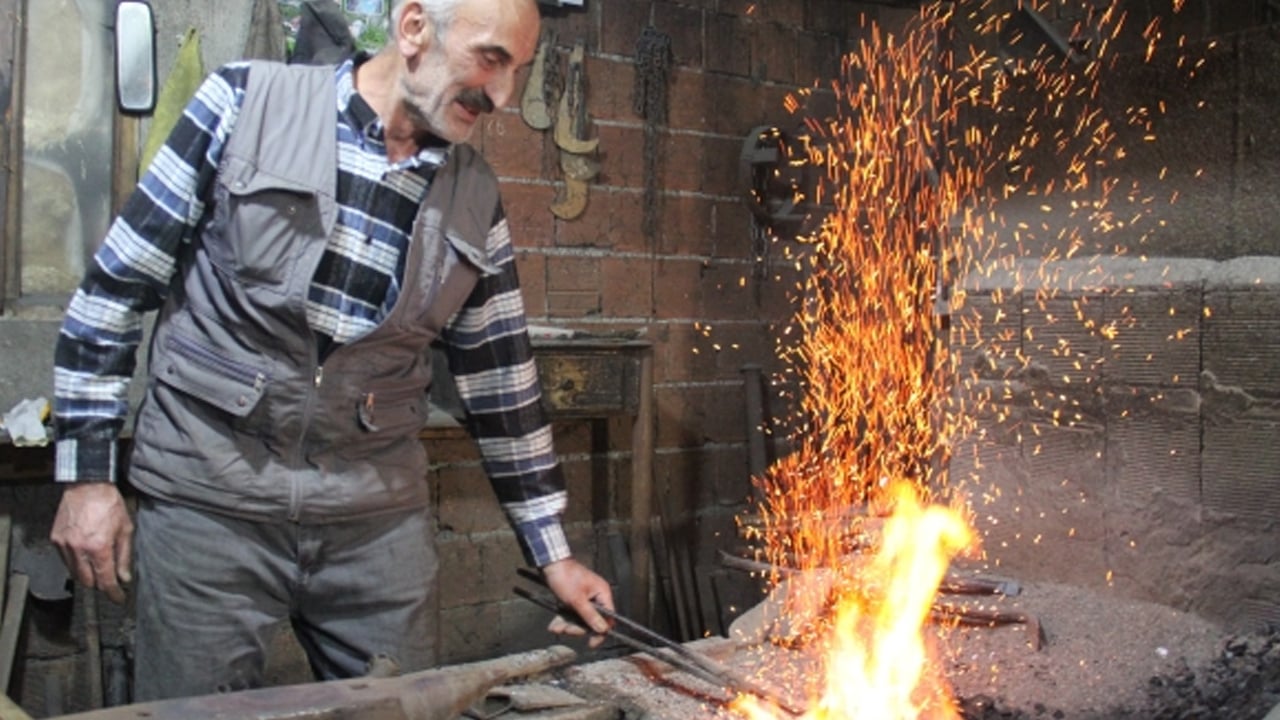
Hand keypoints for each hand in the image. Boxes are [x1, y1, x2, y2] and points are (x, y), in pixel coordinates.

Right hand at [50, 483, 133, 603]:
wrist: (88, 485)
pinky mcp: (56, 539)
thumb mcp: (125, 529)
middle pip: (87, 581)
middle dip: (99, 583)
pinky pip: (65, 560)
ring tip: (98, 565)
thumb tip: (125, 577)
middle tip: (110, 580)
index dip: (113, 593)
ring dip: (87, 573)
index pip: (105, 579)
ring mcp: (64, 544)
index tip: (118, 598)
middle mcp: (79, 549)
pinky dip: (76, 562)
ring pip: (74, 572)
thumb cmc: (109, 504)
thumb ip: (125, 556)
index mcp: (99, 547)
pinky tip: (86, 555)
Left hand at [540, 557, 613, 647]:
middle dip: (577, 628)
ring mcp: (584, 599)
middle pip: (592, 621)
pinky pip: (572, 615)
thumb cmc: (565, 577)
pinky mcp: (574, 600)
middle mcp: (596, 597)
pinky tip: (555, 625)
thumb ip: (590, 616)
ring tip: (556, 627)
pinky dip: (563, 620)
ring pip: (580, 619)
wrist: (549, 564)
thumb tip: (603, 630)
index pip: (608, 617)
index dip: (601, 631)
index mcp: (602, 593)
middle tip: (566, 630)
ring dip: (568, 625)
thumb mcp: (577, 600)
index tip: (592, 642)